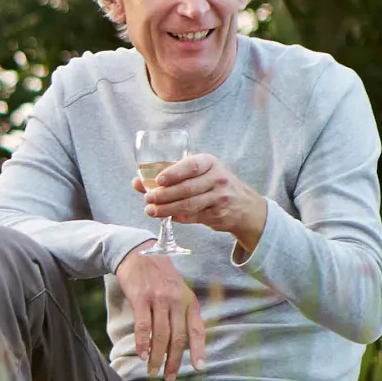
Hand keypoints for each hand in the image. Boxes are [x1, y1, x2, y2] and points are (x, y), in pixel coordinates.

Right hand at [114, 247, 205, 377]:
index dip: (198, 350)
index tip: (199, 368)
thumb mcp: (177, 290)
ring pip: (161, 335)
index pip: (197, 329)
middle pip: (178, 337)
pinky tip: (141, 354)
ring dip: (156, 357)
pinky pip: (143, 326)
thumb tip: (183, 340)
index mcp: (189, 300)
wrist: (138, 252)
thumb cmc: (158, 275)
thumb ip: (182, 312)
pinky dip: (143, 343)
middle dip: (174, 361)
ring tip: (152, 370)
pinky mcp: (141, 297)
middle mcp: (177, 300)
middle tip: (170, 377)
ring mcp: (159, 299)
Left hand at [138, 153, 265, 254]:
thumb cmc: (213, 184)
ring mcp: (220, 197)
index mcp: (210, 162)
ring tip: (151, 210)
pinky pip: (193, 217)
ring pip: (189, 205)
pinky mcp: (218, 214)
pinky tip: (166, 216)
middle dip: (164, 195)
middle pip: (187, 188)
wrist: (245, 206)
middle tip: (147, 199)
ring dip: (166, 209)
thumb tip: (136, 182)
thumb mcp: (199, 173)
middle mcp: (218, 178)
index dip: (173, 173)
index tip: (158, 180)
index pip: (191, 166)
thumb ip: (169, 176)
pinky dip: (177, 217)